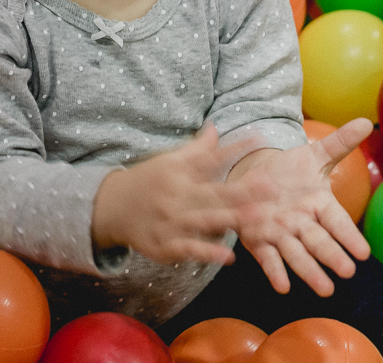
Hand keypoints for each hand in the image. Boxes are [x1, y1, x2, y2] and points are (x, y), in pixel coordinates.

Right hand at [92, 124, 266, 265]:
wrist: (109, 208)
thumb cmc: (149, 181)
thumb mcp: (169, 161)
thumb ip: (197, 149)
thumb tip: (215, 127)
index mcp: (179, 172)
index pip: (211, 158)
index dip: (235, 148)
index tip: (260, 138)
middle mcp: (176, 195)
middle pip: (214, 193)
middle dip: (244, 191)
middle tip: (273, 187)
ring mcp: (170, 222)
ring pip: (205, 221)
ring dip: (232, 219)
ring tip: (259, 217)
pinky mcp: (164, 246)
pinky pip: (188, 249)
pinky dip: (207, 253)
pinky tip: (228, 256)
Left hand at [230, 117, 372, 296]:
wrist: (255, 176)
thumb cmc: (290, 170)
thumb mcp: (314, 154)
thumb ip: (339, 143)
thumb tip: (366, 122)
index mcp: (319, 204)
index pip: (337, 221)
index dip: (349, 236)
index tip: (364, 252)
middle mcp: (303, 224)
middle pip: (319, 242)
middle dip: (332, 257)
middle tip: (348, 272)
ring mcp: (281, 234)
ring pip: (298, 255)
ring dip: (310, 272)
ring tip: (325, 290)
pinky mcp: (259, 241)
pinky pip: (268, 258)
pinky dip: (275, 272)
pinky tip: (282, 287)